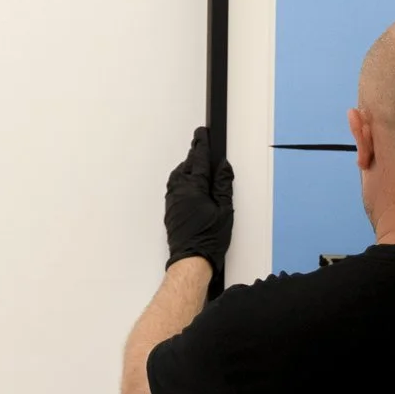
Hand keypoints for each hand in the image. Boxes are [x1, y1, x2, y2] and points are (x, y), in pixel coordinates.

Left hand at [165, 126, 234, 281]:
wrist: (191, 259)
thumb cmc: (209, 239)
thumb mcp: (225, 210)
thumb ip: (223, 185)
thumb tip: (223, 167)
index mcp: (194, 188)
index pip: (199, 161)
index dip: (202, 146)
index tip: (202, 134)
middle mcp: (180, 192)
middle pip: (186, 166)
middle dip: (194, 154)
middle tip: (199, 143)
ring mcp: (173, 201)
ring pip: (177, 176)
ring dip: (186, 167)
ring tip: (194, 162)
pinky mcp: (170, 211)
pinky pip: (174, 187)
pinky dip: (180, 179)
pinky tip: (186, 182)